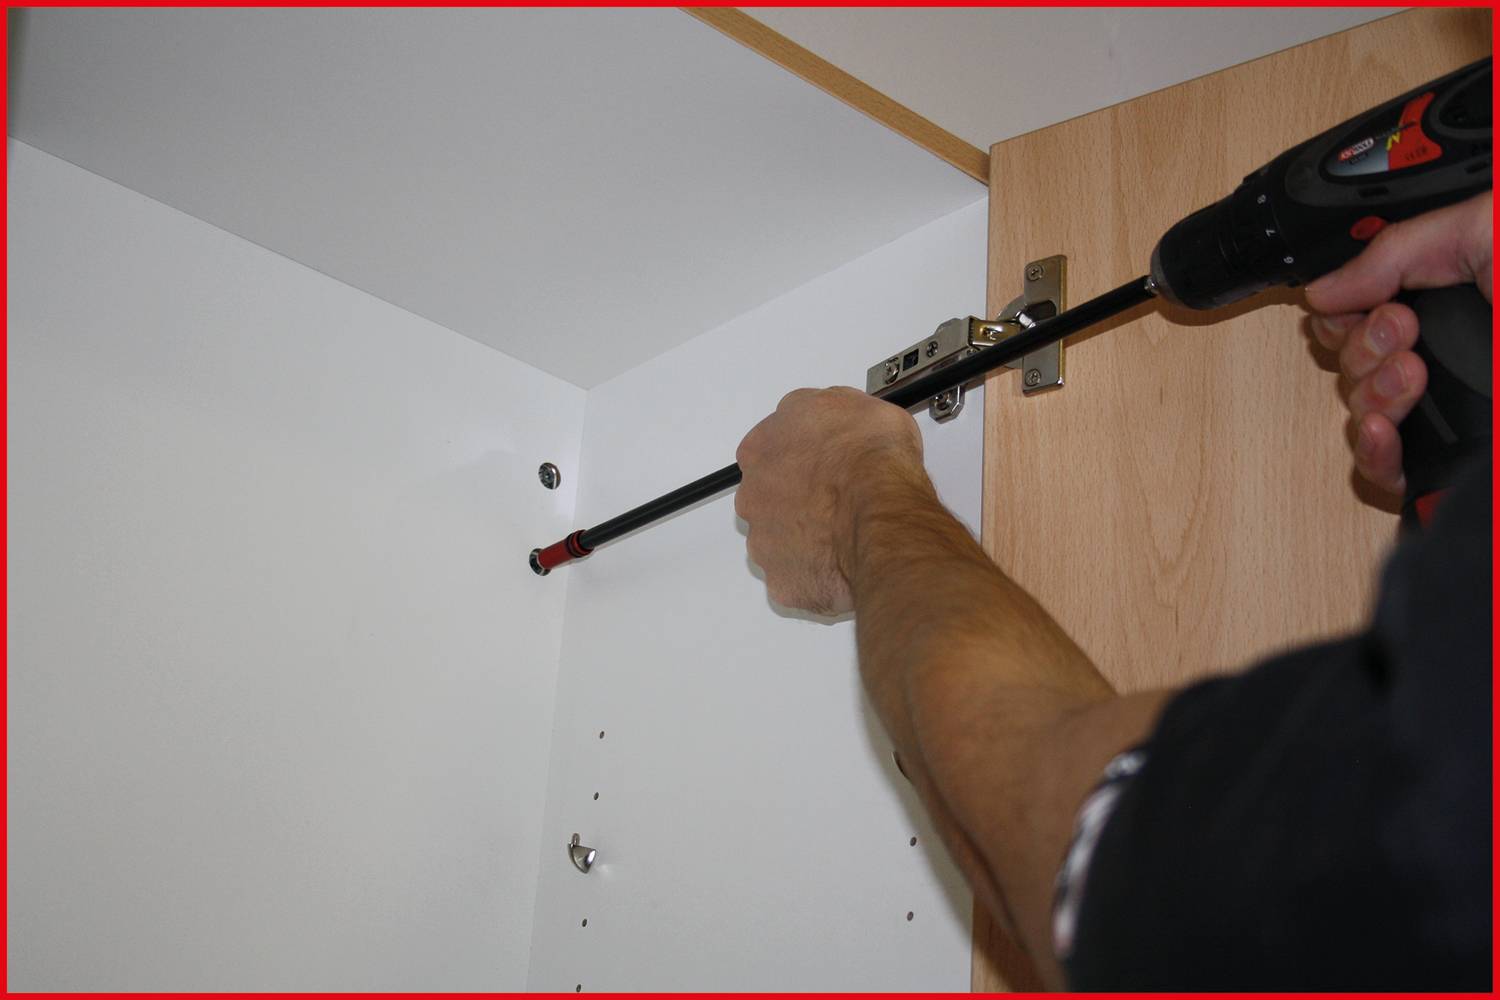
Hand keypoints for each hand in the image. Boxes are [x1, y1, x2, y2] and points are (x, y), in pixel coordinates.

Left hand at [734, 387, 926, 614]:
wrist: (882, 514)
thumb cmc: (870, 460)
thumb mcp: (857, 405)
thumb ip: (829, 413)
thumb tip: (836, 417)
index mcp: (761, 448)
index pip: (770, 450)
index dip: (802, 457)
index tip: (824, 463)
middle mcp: (754, 496)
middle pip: (768, 498)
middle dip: (798, 500)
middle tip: (835, 501)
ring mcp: (765, 541)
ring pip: (780, 541)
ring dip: (805, 538)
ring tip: (843, 534)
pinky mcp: (783, 580)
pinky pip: (796, 579)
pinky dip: (816, 574)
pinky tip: (843, 563)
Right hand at [1304, 192, 1492, 495]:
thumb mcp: (1487, 230)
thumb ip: (1398, 249)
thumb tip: (1325, 287)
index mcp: (1461, 299)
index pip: (1366, 308)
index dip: (1348, 305)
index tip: (1365, 297)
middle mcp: (1452, 356)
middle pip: (1353, 360)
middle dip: (1361, 343)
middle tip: (1403, 328)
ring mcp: (1452, 413)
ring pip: (1361, 412)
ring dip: (1371, 390)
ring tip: (1412, 375)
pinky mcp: (1455, 465)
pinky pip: (1380, 470)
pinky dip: (1372, 448)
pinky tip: (1386, 426)